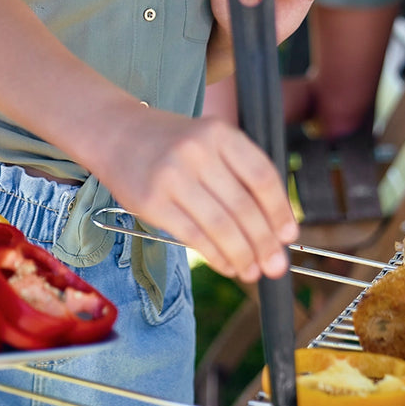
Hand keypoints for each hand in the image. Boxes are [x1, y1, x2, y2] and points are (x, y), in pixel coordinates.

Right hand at [97, 106, 298, 282]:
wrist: (116, 133)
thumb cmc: (172, 143)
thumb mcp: (209, 141)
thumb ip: (239, 175)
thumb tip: (275, 230)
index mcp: (219, 133)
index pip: (261, 177)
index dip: (279, 211)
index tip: (288, 235)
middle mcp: (197, 151)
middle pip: (243, 207)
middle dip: (264, 243)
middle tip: (275, 265)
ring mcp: (172, 176)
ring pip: (221, 227)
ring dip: (242, 255)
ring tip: (252, 271)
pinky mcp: (152, 202)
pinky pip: (194, 236)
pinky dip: (216, 256)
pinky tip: (227, 265)